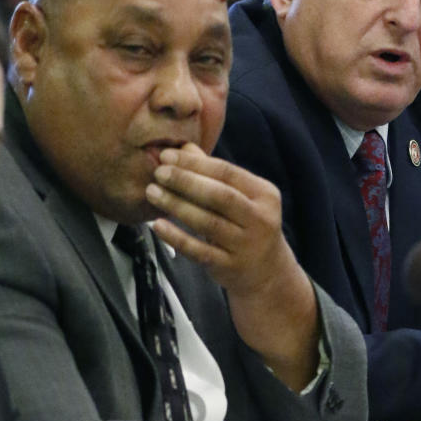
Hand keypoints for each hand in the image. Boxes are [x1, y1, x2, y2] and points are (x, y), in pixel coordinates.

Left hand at [148, 144, 293, 294]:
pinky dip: (177, 238)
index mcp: (264, 194)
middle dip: (186, 181)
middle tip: (158, 173)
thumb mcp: (241, 197)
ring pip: (208, 223)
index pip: (227, 172)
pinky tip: (158, 225)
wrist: (267, 271)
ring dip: (177, 206)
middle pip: (220, 196)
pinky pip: (200, 251)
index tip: (167, 156)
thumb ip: (214, 174)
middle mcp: (260, 219)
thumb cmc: (248, 225)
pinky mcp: (230, 267)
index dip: (195, 163)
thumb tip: (183, 148)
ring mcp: (246, 245)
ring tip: (152, 193)